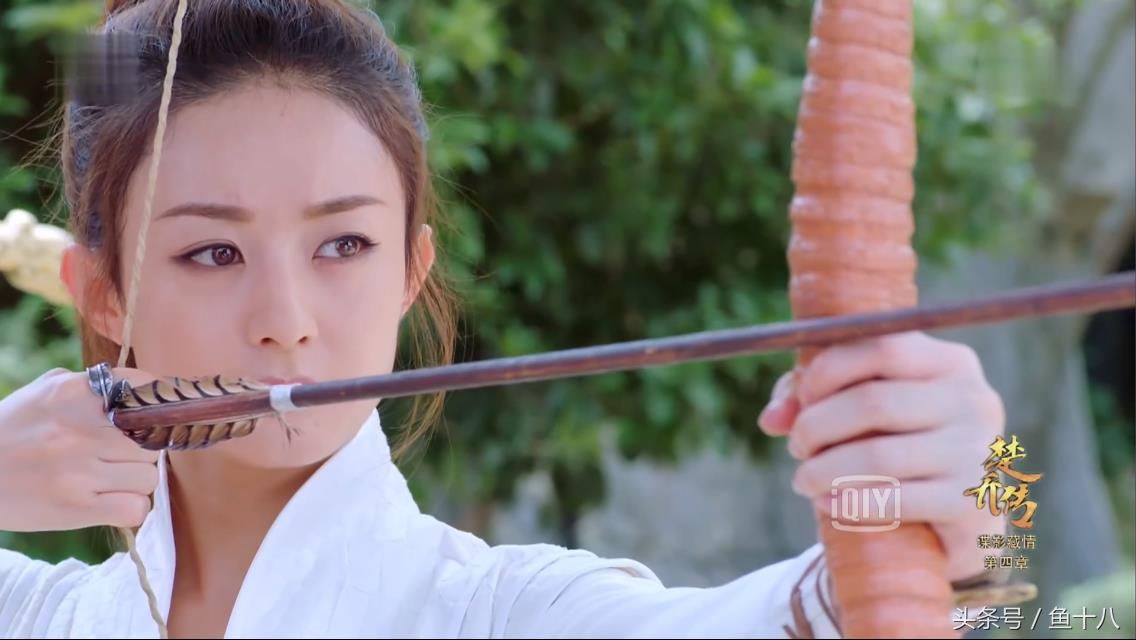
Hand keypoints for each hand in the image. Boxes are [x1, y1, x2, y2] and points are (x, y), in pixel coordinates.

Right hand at [0, 366, 159, 531]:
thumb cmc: (10, 431)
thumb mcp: (42, 394)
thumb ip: (91, 386)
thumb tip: (144, 389)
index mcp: (71, 394)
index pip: (144, 391)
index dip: (157, 405)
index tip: (154, 415)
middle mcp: (78, 430)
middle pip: (153, 439)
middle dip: (145, 448)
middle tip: (123, 454)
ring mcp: (78, 472)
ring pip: (149, 476)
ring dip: (137, 480)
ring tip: (110, 479)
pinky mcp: (76, 509)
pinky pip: (135, 508)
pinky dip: (130, 508)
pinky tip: (110, 502)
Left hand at [757, 331, 1006, 582]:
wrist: (959, 514)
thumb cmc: (900, 443)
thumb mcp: (860, 409)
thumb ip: (811, 399)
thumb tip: (772, 419)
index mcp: (950, 361)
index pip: (881, 347)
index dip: (827, 371)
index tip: (801, 398)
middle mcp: (973, 399)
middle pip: (873, 402)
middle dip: (817, 426)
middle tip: (797, 447)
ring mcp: (978, 451)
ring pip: (879, 454)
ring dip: (825, 470)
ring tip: (804, 480)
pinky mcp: (972, 501)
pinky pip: (897, 499)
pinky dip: (851, 503)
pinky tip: (828, 505)